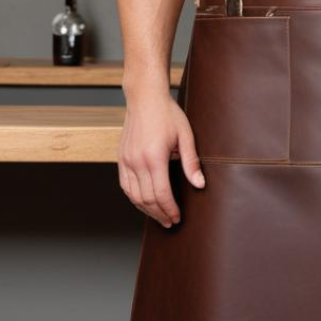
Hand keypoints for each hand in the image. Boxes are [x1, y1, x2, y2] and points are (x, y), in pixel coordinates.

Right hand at [118, 91, 205, 227]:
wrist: (145, 98)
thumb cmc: (167, 114)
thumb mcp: (185, 135)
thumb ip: (191, 162)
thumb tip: (200, 184)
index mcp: (154, 157)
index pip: (161, 194)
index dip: (170, 209)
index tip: (177, 217)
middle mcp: (137, 161)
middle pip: (146, 199)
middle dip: (159, 214)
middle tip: (170, 222)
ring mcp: (126, 161)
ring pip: (133, 196)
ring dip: (146, 210)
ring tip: (159, 216)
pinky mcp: (121, 158)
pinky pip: (125, 186)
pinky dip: (134, 198)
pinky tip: (144, 203)